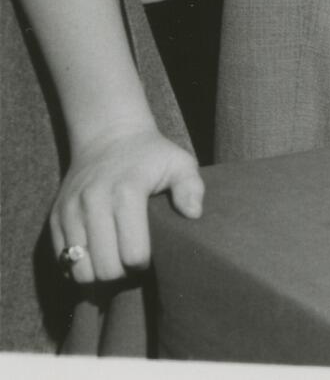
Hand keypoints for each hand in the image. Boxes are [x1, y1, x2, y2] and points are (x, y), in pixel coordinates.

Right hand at [50, 123, 202, 285]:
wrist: (108, 136)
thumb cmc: (150, 154)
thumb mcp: (179, 162)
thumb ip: (191, 187)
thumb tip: (193, 214)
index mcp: (126, 192)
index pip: (133, 254)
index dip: (146, 263)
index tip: (153, 255)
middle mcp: (93, 203)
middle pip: (105, 268)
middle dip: (123, 274)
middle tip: (134, 263)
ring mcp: (70, 212)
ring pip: (79, 270)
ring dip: (98, 275)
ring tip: (115, 262)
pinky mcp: (55, 218)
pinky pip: (61, 261)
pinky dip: (78, 267)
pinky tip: (97, 256)